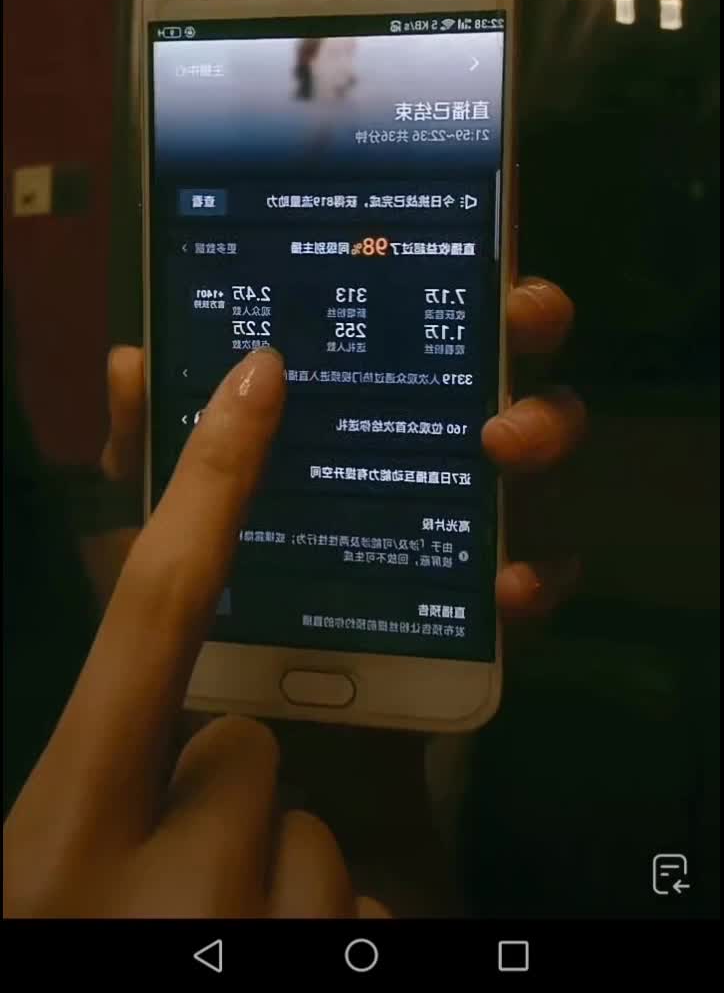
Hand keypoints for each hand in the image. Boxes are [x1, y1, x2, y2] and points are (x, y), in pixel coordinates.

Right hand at [4, 349, 386, 918]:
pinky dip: (315, 933)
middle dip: (221, 792)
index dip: (206, 484)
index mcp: (62, 827)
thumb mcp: (42, 843)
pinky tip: (251, 959)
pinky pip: (351, 912)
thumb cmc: (49, 917)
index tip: (259, 375)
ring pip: (306, 841)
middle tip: (161, 877)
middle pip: (249, 749)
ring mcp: (254, 931)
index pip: (151, 612)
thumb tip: (165, 656)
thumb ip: (104, 746)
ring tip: (198, 937)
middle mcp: (163, 877)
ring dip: (267, 880)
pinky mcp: (332, 966)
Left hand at [98, 279, 583, 620]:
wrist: (217, 704)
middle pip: (500, 359)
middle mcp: (421, 438)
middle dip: (530, 324)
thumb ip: (149, 443)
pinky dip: (537, 575)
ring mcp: (459, 514)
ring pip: (537, 455)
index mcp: (351, 400)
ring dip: (542, 431)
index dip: (460, 270)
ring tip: (501, 444)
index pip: (417, 315)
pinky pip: (531, 577)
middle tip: (515, 317)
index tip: (476, 250)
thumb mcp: (157, 511)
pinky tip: (509, 585)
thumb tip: (133, 362)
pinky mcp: (477, 599)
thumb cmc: (191, 586)